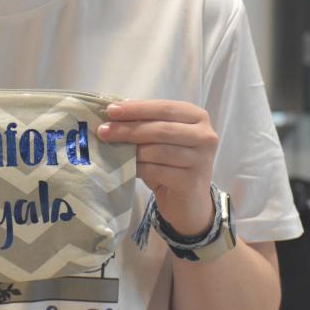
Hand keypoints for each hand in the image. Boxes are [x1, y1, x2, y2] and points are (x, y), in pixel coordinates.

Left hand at [96, 100, 218, 236]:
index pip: (164, 107)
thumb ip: (145, 124)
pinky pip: (157, 171)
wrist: (189, 201)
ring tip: (112, 150)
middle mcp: (205, 136)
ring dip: (131, 150)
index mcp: (197, 117)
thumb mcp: (161, 139)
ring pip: (158, 151)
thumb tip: (113, 113)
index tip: (111, 110)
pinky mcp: (192, 181)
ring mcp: (201, 159)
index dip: (136, 108)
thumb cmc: (172, 163)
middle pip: (161, 129)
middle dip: (128, 129)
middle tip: (104, 131)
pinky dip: (138, 168)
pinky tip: (127, 168)